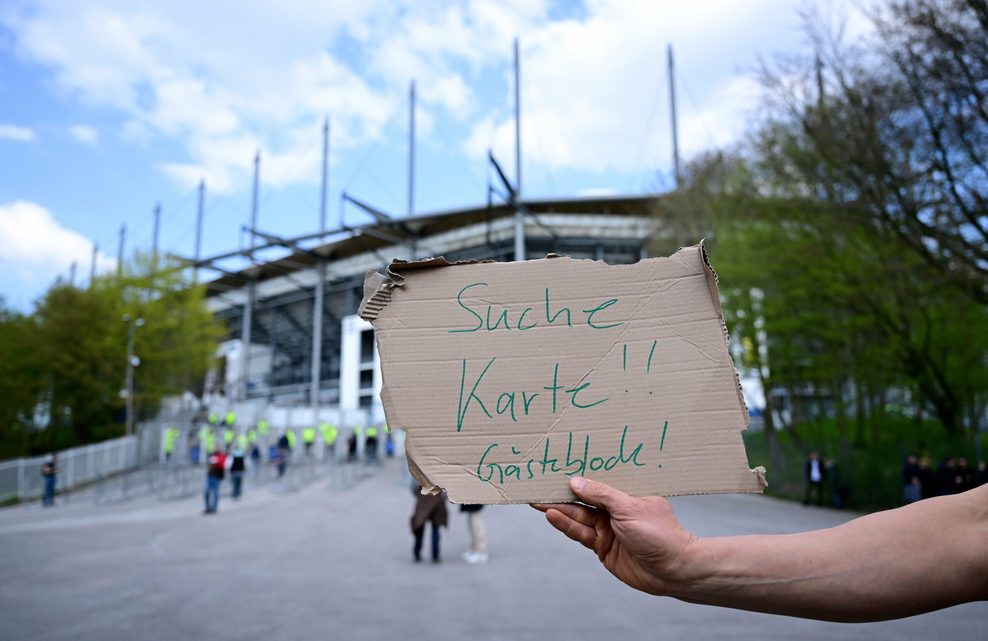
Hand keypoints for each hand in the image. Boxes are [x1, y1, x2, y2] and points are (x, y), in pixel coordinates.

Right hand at [533, 477, 695, 595]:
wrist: (672, 571)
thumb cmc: (660, 534)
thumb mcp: (629, 507)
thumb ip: (601, 494)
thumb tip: (576, 481)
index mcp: (627, 492)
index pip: (599, 479)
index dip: (580, 472)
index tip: (559, 464)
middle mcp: (615, 509)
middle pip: (583, 498)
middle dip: (562, 492)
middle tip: (539, 483)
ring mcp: (608, 528)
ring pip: (578, 516)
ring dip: (558, 509)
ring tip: (538, 500)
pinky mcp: (602, 547)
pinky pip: (580, 533)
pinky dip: (565, 525)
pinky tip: (551, 515)